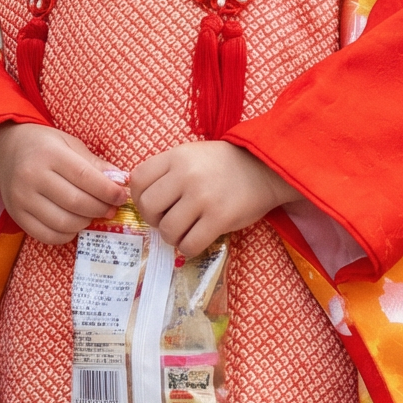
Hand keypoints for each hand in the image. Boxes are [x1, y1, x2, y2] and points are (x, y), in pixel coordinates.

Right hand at [0, 122, 123, 245]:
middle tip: (110, 209)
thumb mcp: (69, 144)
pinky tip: (73, 223)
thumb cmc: (43, 146)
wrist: (5, 152)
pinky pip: (47, 235)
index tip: (121, 196)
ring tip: (92, 215)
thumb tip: (120, 182)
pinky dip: (67, 234)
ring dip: (85, 223)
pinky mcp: (16, 215)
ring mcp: (21, 198)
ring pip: (63, 222)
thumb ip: (94, 164)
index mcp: (49, 153)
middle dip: (100, 209)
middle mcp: (32, 176)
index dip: (108, 190)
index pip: (85, 177)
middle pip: (76, 202)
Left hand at [128, 141, 291, 258]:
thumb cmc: (223, 165)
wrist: (265, 169)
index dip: (139, 197)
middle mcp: (185, 175)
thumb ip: (166, 171)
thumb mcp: (191, 155)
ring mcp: (202, 197)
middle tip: (167, 220)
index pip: (137, 180)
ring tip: (184, 231)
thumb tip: (140, 199)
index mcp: (176, 156)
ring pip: (167, 229)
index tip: (153, 204)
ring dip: (172, 237)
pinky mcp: (219, 218)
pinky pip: (190, 244)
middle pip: (148, 206)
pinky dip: (188, 248)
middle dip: (154, 219)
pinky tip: (195, 240)